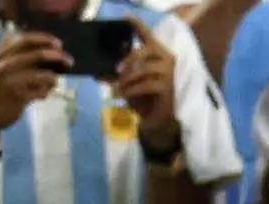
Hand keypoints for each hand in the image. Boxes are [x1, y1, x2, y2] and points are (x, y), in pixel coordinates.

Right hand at [0, 32, 64, 144]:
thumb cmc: (2, 88)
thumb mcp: (4, 68)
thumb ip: (21, 58)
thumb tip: (51, 52)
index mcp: (1, 54)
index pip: (24, 40)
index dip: (44, 39)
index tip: (59, 44)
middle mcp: (4, 64)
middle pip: (37, 55)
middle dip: (57, 56)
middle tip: (70, 61)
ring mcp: (11, 80)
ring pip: (44, 75)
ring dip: (53, 79)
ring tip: (52, 83)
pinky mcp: (18, 96)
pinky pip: (42, 92)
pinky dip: (46, 93)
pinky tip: (42, 95)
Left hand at [105, 28, 181, 155]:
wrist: (159, 121)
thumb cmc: (145, 99)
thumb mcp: (128, 85)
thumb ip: (115, 77)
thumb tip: (98, 74)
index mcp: (157, 55)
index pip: (148, 36)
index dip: (138, 26)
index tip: (126, 17)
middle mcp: (167, 61)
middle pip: (148, 49)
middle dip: (130, 57)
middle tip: (116, 69)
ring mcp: (170, 75)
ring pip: (145, 69)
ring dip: (128, 79)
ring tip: (118, 88)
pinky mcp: (169, 89)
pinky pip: (146, 85)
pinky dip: (131, 90)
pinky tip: (122, 95)